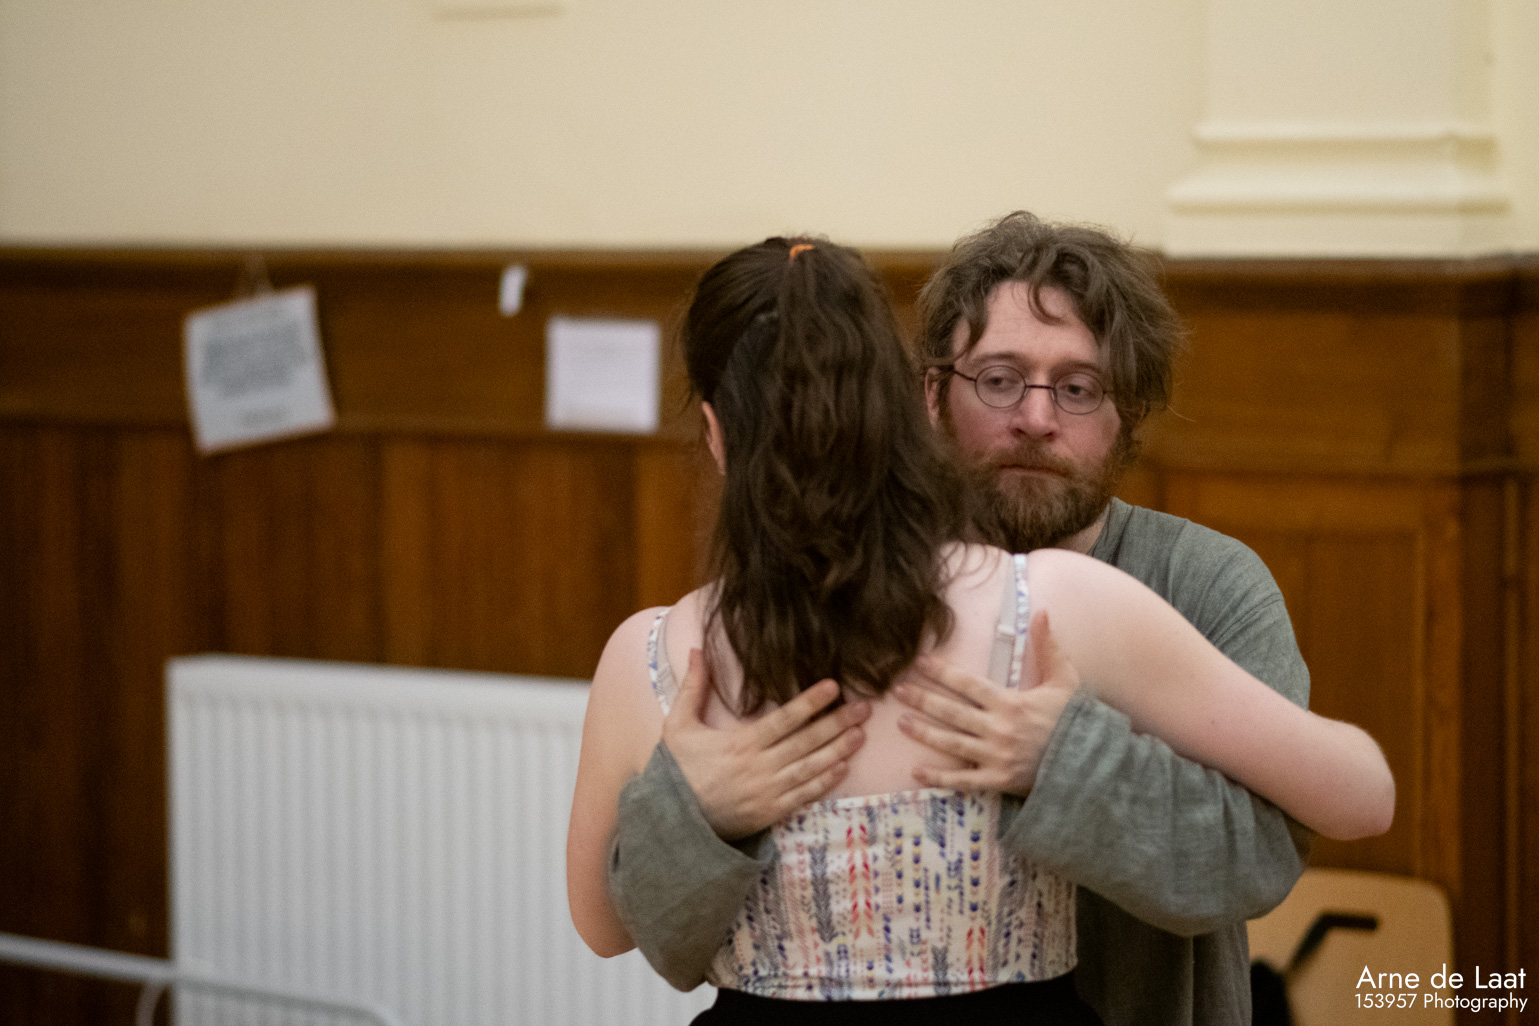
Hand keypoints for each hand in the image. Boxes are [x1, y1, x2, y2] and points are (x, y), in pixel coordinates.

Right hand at [661, 649, 869, 839]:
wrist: (671, 820)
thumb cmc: (676, 770)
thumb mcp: (678, 725)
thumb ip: (692, 688)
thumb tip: (695, 650)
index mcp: (742, 743)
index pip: (785, 719)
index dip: (811, 702)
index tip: (833, 687)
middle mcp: (760, 767)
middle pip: (807, 741)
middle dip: (837, 723)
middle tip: (863, 708)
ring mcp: (768, 792)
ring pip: (811, 768)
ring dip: (839, 750)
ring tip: (860, 734)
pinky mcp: (770, 813)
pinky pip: (804, 795)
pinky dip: (825, 781)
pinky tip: (842, 768)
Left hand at [894, 611, 1078, 794]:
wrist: (1091, 764)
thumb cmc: (1076, 720)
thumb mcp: (1066, 680)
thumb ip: (1049, 647)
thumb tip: (1041, 612)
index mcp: (1011, 703)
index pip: (968, 684)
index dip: (942, 673)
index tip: (920, 663)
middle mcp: (998, 729)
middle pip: (952, 712)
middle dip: (922, 699)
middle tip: (897, 690)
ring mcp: (996, 757)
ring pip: (951, 743)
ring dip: (923, 732)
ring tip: (900, 722)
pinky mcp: (997, 781)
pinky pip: (963, 780)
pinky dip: (939, 777)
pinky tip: (916, 772)